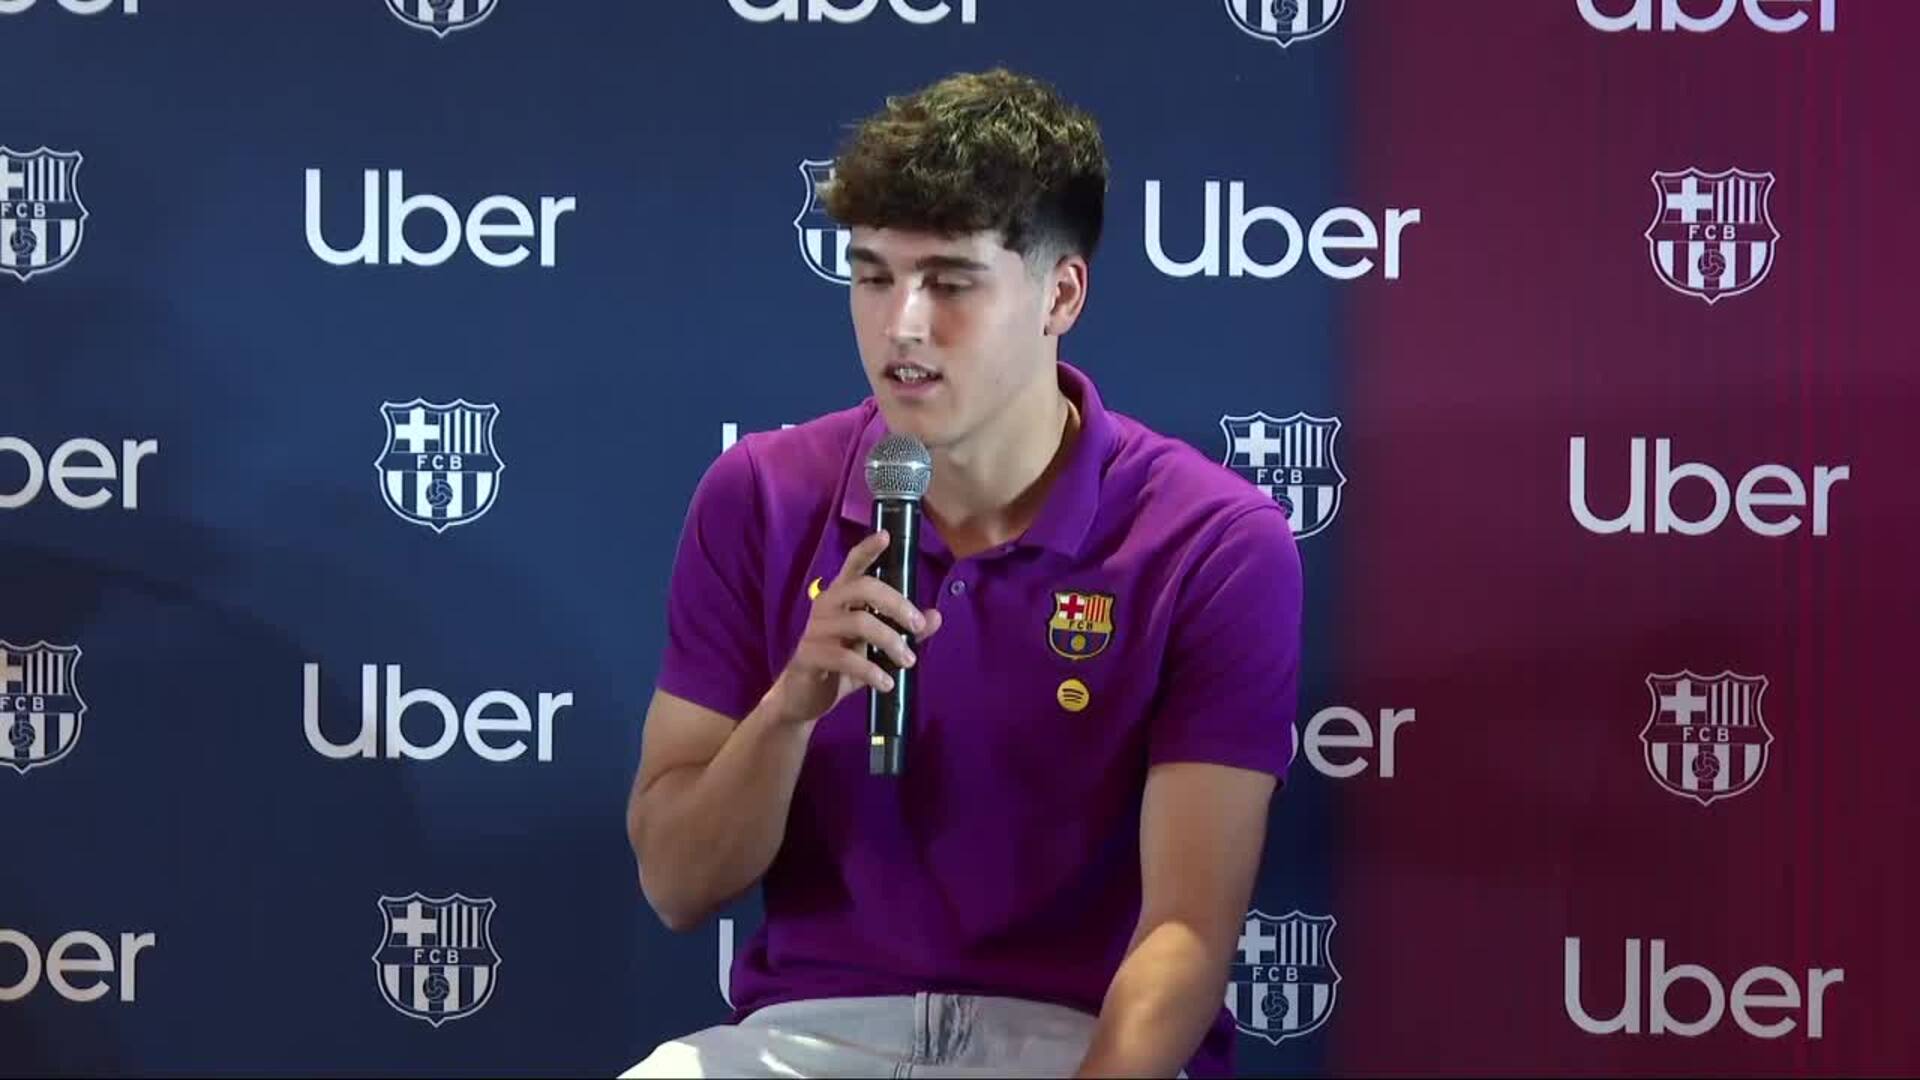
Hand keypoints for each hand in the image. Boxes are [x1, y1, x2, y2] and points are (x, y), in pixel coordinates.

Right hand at [768, 530, 943, 725]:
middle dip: (897, 604)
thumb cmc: (841, 664)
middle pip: (864, 588)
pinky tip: (886, 683)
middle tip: (917, 626)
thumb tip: (935, 617)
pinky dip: (872, 671)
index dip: (868, 549)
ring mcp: (815, 630)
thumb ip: (904, 631)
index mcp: (841, 597)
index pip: (853, 565)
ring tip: (908, 662)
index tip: (886, 536)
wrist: (804, 697)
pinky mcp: (809, 656)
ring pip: (859, 623)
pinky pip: (845, 658)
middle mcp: (826, 605)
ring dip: (891, 642)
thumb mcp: (876, 648)